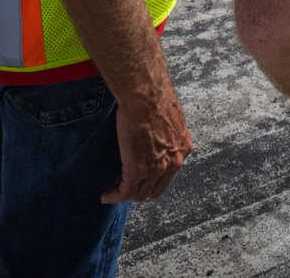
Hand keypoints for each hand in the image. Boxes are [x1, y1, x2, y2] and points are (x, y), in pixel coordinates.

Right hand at [101, 80, 192, 202]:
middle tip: (125, 186)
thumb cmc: (153, 97)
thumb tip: (157, 135)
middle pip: (155, 188)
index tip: (141, 178)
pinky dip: (115, 196)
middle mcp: (174, 161)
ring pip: (140, 193)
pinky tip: (106, 196)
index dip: (153, 179)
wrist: (145, 93)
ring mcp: (157, 168)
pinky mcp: (138, 170)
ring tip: (113, 191)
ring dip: (126, 194)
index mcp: (183, 147)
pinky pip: (125, 192)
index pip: (168, 174)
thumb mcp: (169, 117)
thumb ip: (167, 132)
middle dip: (140, 189)